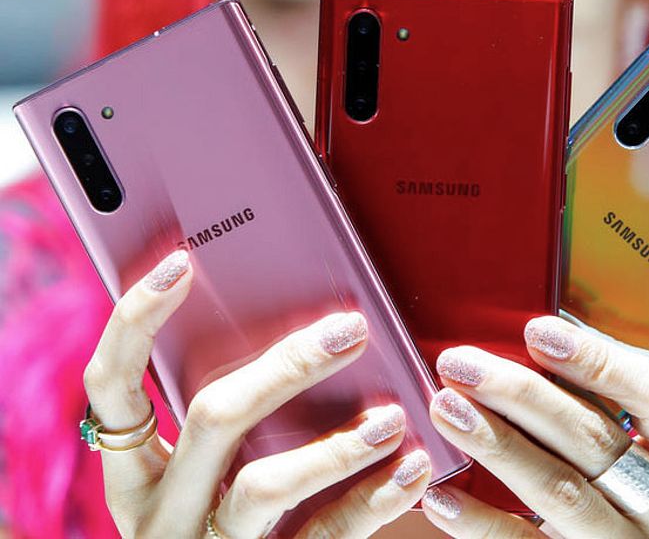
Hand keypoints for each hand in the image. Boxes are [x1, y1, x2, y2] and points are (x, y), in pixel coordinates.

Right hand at [83, 250, 431, 537]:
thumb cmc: (226, 516)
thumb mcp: (206, 470)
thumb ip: (231, 415)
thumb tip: (308, 328)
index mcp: (136, 471)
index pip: (111, 386)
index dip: (135, 321)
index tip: (181, 262)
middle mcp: (161, 509)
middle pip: (211, 417)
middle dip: (285, 366)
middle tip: (349, 329)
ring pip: (264, 486)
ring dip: (336, 445)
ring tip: (392, 417)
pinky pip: (322, 537)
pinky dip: (373, 500)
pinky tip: (412, 469)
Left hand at [422, 316, 648, 537]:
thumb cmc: (626, 502)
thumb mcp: (639, 458)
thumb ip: (601, 410)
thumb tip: (529, 343)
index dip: (599, 359)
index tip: (536, 332)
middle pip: (595, 439)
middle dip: (521, 394)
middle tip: (460, 366)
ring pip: (561, 491)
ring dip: (497, 444)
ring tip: (446, 410)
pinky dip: (481, 520)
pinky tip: (441, 494)